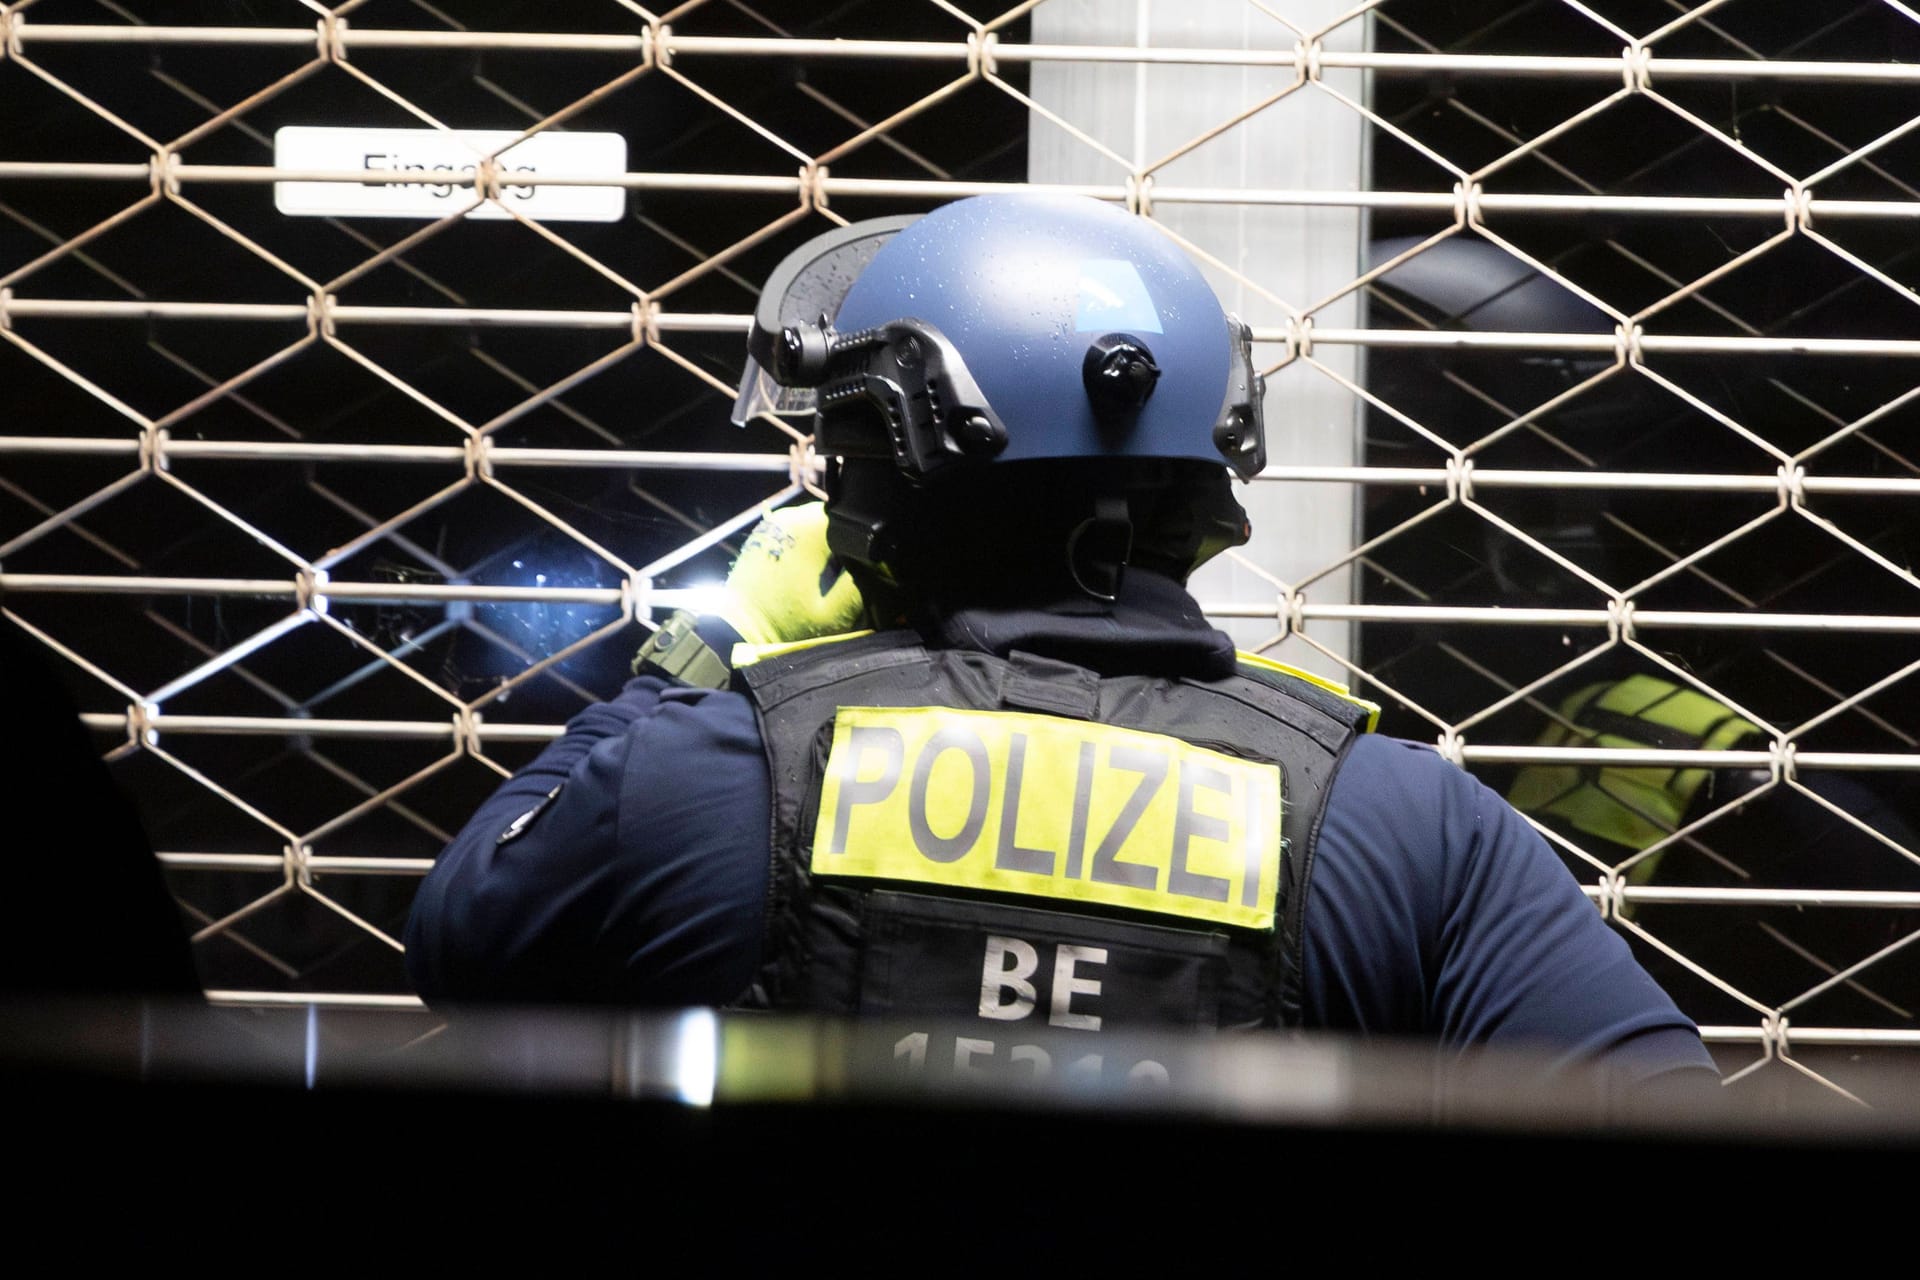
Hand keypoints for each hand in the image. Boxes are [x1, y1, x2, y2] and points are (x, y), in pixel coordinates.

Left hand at [715, 502, 866, 645]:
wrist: (739, 629)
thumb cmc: (785, 624)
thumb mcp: (833, 615)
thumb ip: (860, 587)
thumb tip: (878, 567)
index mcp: (811, 529)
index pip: (855, 523)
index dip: (865, 547)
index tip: (862, 572)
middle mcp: (792, 516)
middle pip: (837, 521)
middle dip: (846, 545)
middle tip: (843, 578)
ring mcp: (775, 522)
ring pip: (817, 525)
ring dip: (827, 545)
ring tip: (824, 576)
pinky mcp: (765, 532)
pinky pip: (798, 531)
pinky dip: (807, 547)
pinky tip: (806, 572)